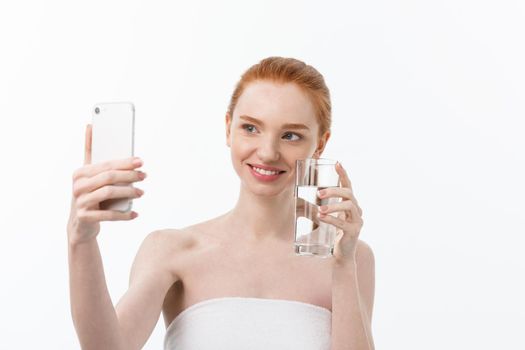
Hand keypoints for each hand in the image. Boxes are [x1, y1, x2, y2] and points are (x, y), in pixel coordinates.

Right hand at [67, 124, 146, 245]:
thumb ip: (91, 151)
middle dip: (129, 176)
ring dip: (128, 193)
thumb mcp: (89, 174)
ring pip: (108, 193)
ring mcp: (80, 202)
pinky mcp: (84, 218)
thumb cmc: (90, 194)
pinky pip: (107, 215)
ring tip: (141, 193)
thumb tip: (90, 125)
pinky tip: (135, 213)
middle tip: (144, 176)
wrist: (80, 225)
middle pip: (108, 177)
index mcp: (80, 172)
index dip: (125, 162)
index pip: (106, 164)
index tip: (141, 161)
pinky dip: (123, 215)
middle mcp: (77, 186)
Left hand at [317, 162, 363, 261]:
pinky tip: (322, 218)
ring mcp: (357, 221)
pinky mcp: (354, 232)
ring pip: (348, 206)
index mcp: (350, 204)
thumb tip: (294, 197)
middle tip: (318, 193)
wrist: (340, 255)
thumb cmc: (331, 233)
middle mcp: (356, 210)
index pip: (348, 185)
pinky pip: (344, 223)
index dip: (343, 174)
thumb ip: (315, 206)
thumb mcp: (325, 217)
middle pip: (348, 193)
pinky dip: (332, 219)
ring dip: (333, 206)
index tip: (337, 163)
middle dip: (333, 191)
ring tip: (319, 209)